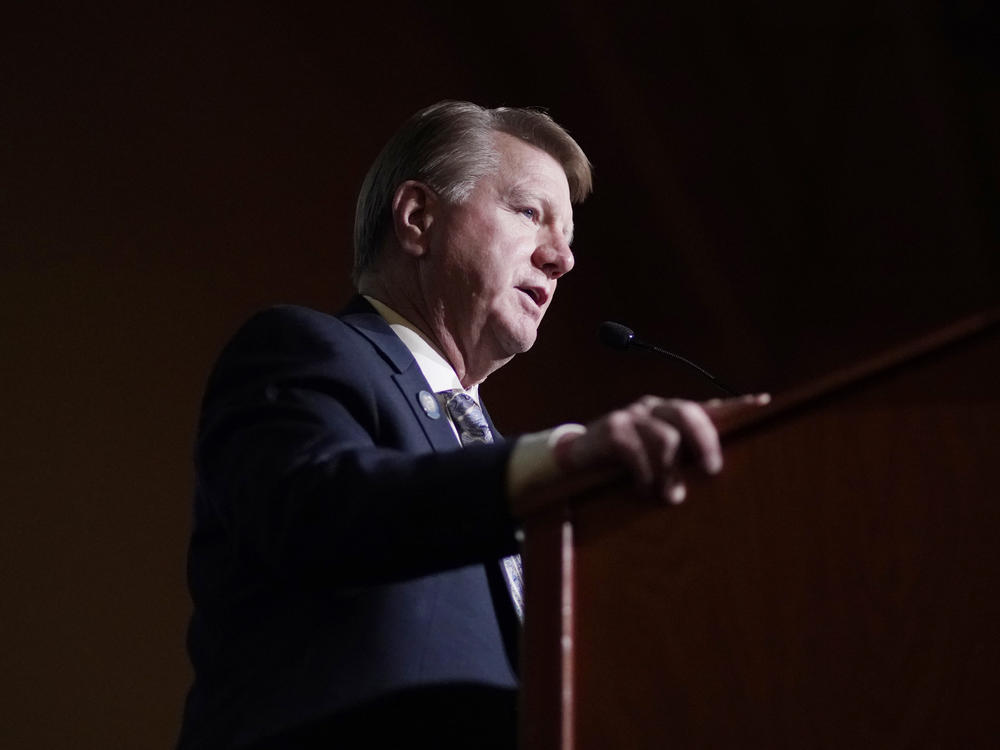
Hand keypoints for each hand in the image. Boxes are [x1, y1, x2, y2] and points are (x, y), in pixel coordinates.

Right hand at [553, 393, 768, 503]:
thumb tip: (715, 476)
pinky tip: (643, 489)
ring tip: (670, 497)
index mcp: (672, 415)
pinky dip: (644, 474)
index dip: (736, 404)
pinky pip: (636, 450)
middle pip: (688, 412)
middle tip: (711, 470)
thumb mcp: (658, 462)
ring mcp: (632, 415)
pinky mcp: (612, 428)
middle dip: (704, 441)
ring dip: (671, 470)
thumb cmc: (626, 465)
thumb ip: (683, 462)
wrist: (575, 460)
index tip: (764, 403)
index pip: (709, 406)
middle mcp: (655, 408)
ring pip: (665, 436)